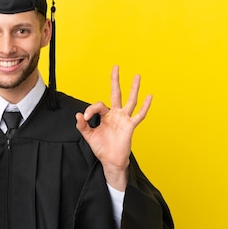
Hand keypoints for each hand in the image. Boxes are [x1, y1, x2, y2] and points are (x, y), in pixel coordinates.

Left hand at [75, 66, 151, 190]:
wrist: (110, 161)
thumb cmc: (101, 148)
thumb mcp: (89, 136)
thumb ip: (83, 126)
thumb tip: (78, 115)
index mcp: (105, 115)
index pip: (98, 105)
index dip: (90, 109)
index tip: (85, 118)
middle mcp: (115, 114)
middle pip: (116, 94)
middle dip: (115, 81)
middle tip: (116, 67)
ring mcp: (124, 119)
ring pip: (130, 101)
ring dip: (133, 88)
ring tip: (137, 76)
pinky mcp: (130, 126)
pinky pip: (139, 115)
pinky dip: (145, 106)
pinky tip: (149, 96)